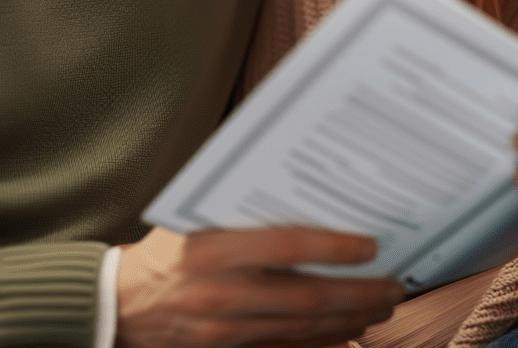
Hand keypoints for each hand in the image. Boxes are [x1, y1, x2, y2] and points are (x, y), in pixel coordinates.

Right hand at [116, 225, 403, 347]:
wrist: (123, 304)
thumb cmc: (166, 246)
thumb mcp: (195, 215)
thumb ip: (241, 205)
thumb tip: (302, 185)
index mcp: (212, 249)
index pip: (286, 248)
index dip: (332, 248)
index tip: (370, 246)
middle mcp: (222, 293)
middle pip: (305, 297)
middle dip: (357, 293)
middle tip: (393, 284)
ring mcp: (226, 329)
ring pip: (302, 327)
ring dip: (349, 318)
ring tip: (382, 304)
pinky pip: (286, 347)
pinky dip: (324, 340)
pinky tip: (350, 330)